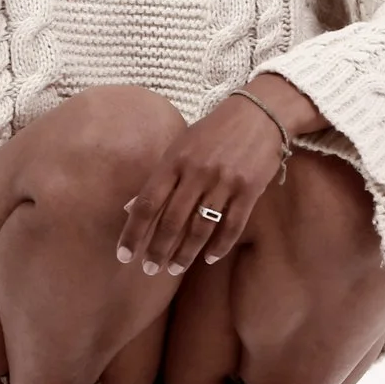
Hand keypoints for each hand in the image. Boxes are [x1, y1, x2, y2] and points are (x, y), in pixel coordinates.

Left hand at [114, 95, 288, 276]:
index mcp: (175, 160)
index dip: (133, 232)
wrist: (260, 113)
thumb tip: (129, 208)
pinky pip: (232, 226)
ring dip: (185, 253)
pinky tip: (209, 258)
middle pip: (171, 221)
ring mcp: (224, 182)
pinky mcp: (249, 190)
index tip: (124, 255)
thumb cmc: (214, 131)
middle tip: (150, 270)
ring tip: (174, 269)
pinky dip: (219, 245)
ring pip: (200, 228)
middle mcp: (197, 172)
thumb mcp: (180, 146)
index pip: (147, 203)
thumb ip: (159, 178)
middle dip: (158, 250)